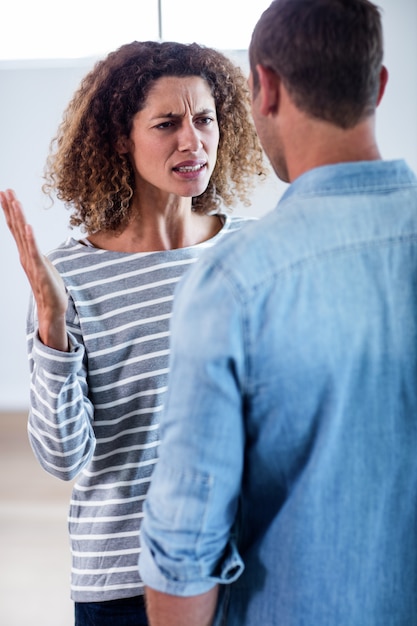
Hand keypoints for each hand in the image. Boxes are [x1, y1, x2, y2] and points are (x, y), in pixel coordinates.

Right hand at [0, 189, 69, 350]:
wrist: (52, 309)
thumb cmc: (49, 287)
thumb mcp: (42, 265)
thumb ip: (36, 253)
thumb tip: (35, 244)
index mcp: (26, 253)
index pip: (16, 227)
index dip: (11, 210)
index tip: (6, 193)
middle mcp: (25, 255)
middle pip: (16, 228)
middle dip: (11, 208)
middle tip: (5, 190)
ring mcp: (32, 262)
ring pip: (23, 236)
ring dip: (19, 218)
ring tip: (15, 201)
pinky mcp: (40, 270)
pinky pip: (34, 252)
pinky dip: (31, 239)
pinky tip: (28, 226)